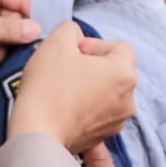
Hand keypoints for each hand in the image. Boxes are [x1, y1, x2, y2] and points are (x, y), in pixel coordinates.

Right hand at [9, 21, 135, 153]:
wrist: (37, 134)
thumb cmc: (48, 87)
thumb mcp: (56, 41)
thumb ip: (72, 30)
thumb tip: (77, 39)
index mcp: (125, 73)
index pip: (119, 47)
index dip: (95, 45)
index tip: (74, 52)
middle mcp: (128, 99)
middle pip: (114, 71)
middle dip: (92, 66)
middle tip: (66, 68)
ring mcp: (117, 121)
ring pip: (106, 93)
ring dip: (89, 87)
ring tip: (63, 89)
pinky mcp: (103, 136)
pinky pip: (98, 113)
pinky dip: (85, 107)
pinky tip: (64, 107)